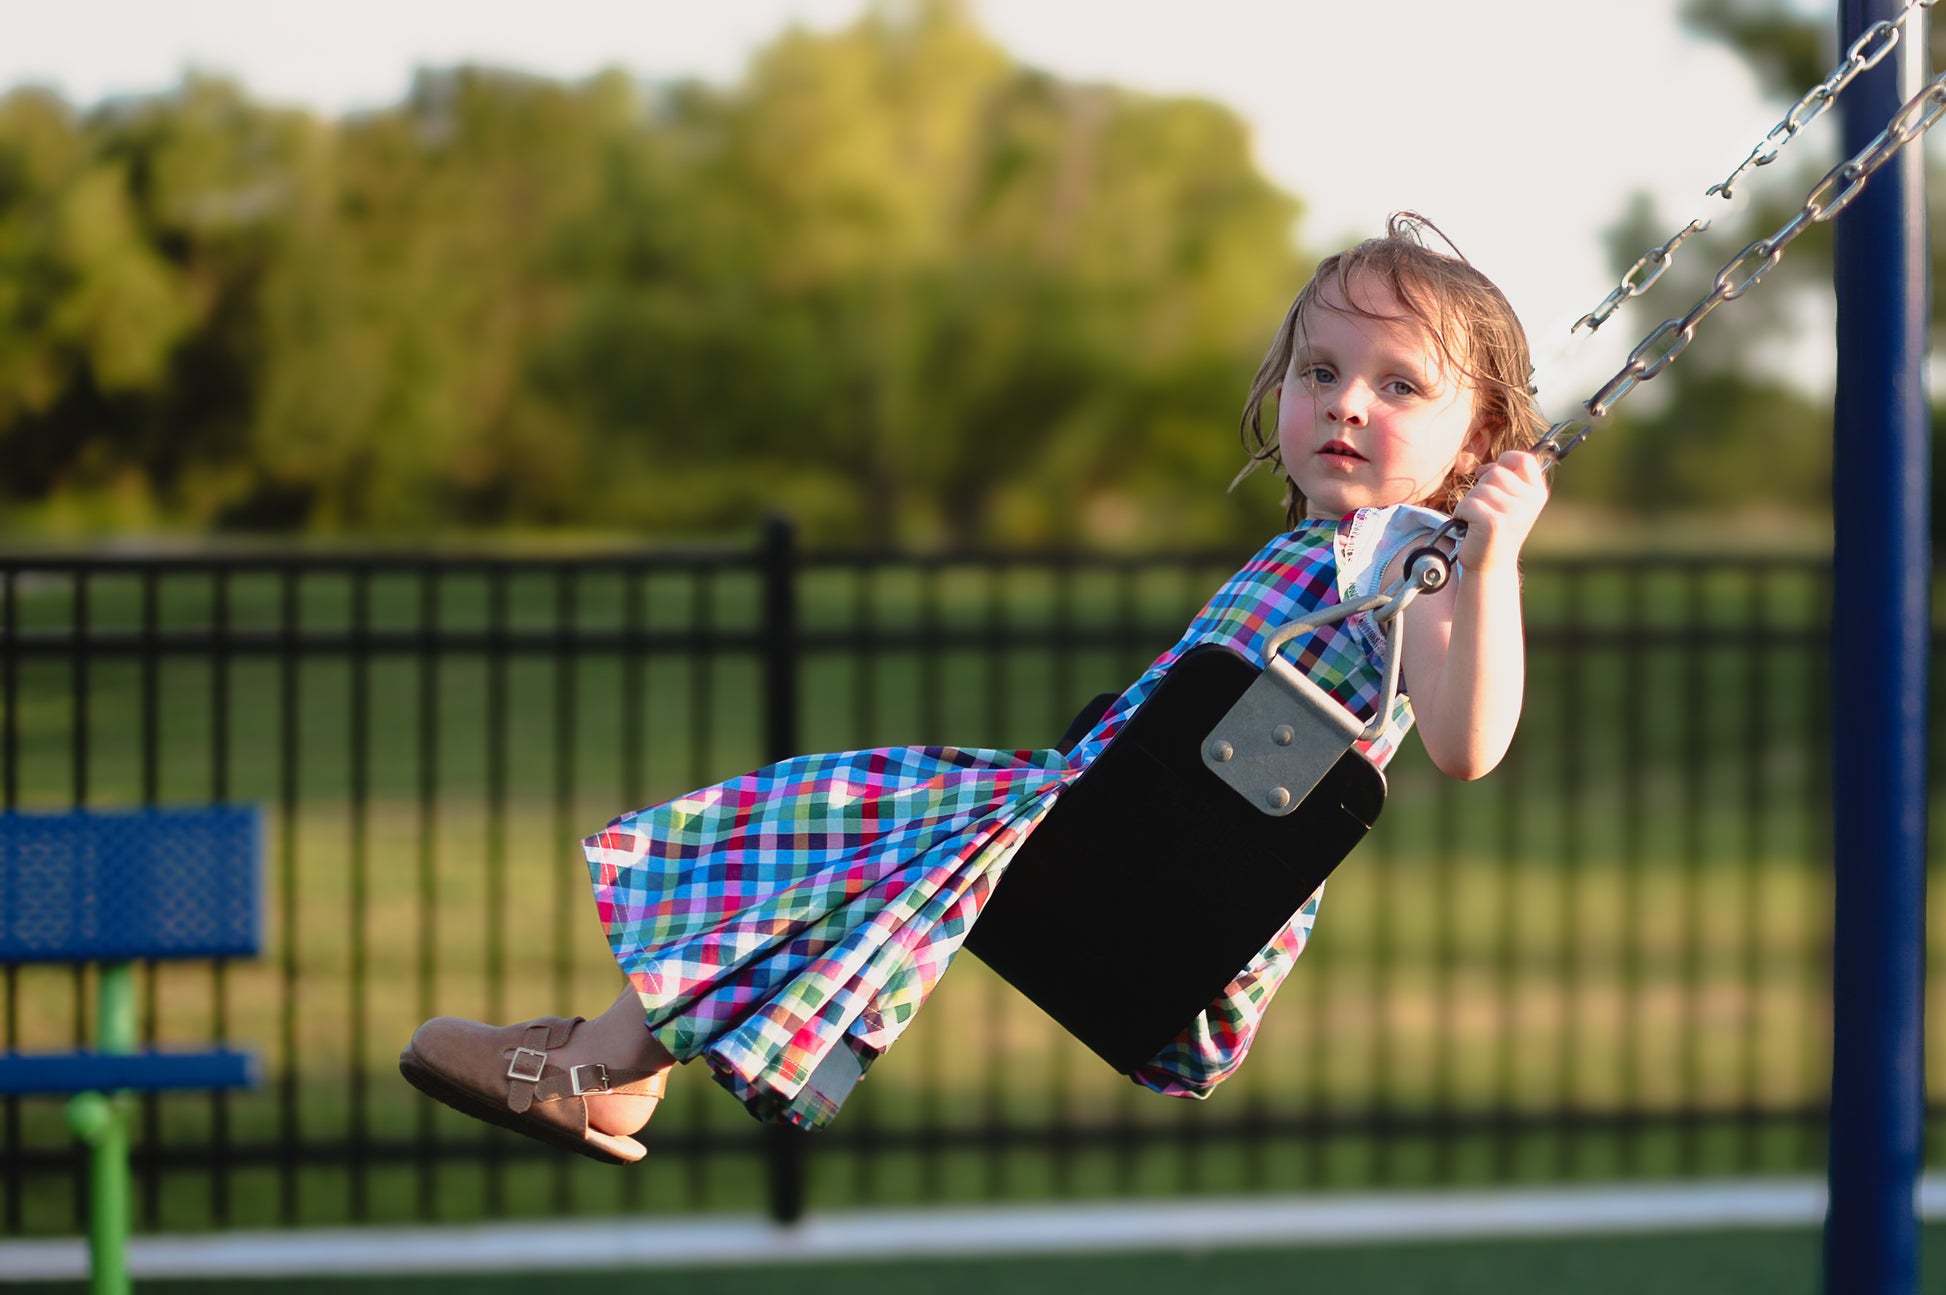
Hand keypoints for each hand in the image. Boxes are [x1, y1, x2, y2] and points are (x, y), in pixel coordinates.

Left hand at [1453, 450, 1548, 572]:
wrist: (1492, 565)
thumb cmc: (1496, 528)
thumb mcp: (1508, 501)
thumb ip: (1504, 478)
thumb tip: (1483, 468)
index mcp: (1536, 493)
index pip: (1523, 459)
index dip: (1504, 461)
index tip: (1493, 477)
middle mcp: (1530, 501)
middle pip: (1495, 472)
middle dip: (1482, 487)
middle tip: (1486, 509)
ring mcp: (1513, 512)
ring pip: (1478, 489)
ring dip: (1471, 503)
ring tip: (1479, 520)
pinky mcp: (1494, 522)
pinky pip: (1467, 504)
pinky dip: (1462, 514)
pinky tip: (1471, 528)